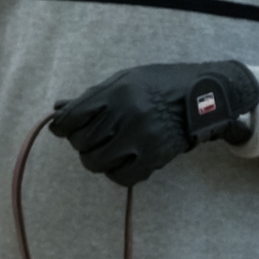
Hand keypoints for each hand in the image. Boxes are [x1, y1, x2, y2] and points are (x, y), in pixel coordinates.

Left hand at [49, 61, 258, 186]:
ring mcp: (140, 137)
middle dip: (81, 142)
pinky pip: (120, 177)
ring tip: (105, 150)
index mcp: (116, 92)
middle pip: (82, 141)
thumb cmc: (156, 85)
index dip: (61, 126)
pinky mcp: (154, 157)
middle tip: (90, 138)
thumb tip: (58, 110)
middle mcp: (126, 114)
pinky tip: (120, 162)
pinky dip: (115, 172)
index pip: (73, 116)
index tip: (61, 129)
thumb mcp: (122, 81)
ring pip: (96, 161)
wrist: (200, 97)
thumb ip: (91, 97)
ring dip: (95, 158)